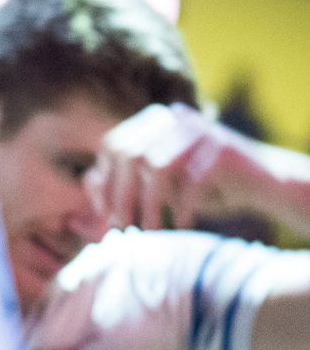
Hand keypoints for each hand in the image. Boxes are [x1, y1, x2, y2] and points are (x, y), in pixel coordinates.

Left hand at [89, 103, 263, 232]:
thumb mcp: (157, 187)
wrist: (259, 185)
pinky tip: (182, 225)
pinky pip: (192, 179)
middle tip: (122, 228)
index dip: (104, 181)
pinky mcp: (224, 147)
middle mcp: (174, 118)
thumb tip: (89, 183)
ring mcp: (200, 129)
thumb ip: (123, 183)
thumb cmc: (200, 188)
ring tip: (150, 232)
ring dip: (150, 205)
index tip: (106, 216)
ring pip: (157, 165)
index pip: (112, 146)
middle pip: (130, 153)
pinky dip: (183, 207)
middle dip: (121, 196)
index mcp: (153, 122)